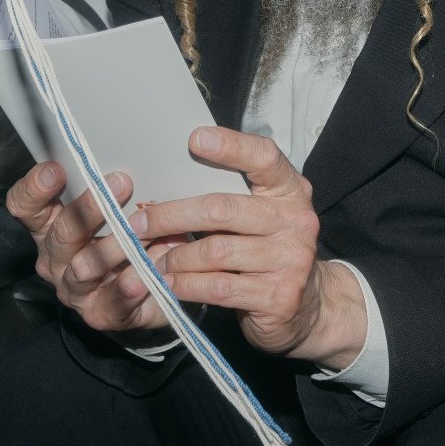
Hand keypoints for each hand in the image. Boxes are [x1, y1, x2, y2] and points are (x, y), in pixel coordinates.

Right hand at [7, 162, 185, 332]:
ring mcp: (73, 289)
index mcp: (51, 227)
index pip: (26, 207)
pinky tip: (142, 278)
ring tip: (140, 235)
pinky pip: (111, 302)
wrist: (149, 293)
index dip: (34, 189)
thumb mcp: (121, 212)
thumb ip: (115, 193)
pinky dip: (128, 289)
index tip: (55, 170)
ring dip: (113, 249)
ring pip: (84, 268)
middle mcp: (55, 258)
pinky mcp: (98, 314)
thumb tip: (129, 172)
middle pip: (60, 233)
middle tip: (121, 185)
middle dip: (90, 208)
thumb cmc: (130, 241)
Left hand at [117, 127, 368, 370]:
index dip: (231, 146)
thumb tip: (169, 177)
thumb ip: (233, 194)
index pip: (265, 158)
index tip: (194, 140)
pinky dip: (186, 285)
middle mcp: (297, 221)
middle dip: (172, 215)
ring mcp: (291, 260)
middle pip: (222, 208)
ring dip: (175, 257)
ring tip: (154, 260)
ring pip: (215, 251)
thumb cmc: (270, 249)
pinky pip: (218, 288)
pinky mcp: (278, 296)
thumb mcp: (263, 215)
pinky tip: (171, 284)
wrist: (307, 305)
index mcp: (291, 192)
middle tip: (138, 224)